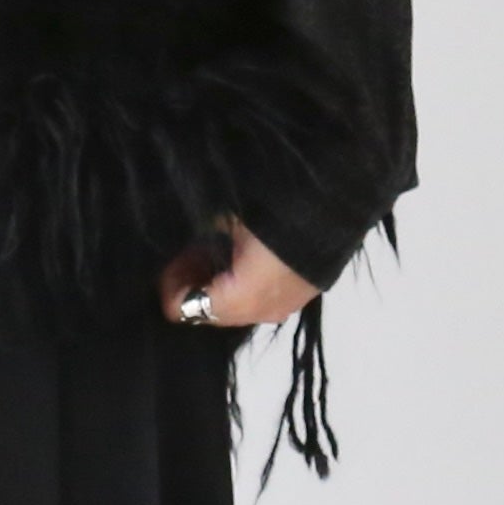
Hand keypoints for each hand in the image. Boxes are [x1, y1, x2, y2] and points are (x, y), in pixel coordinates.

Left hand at [159, 217, 318, 328]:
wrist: (340, 193)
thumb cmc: (276, 203)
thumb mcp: (226, 216)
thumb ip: (197, 240)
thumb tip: (179, 244)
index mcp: (241, 297)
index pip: (186, 308)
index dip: (170, 286)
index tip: (163, 262)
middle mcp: (264, 311)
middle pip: (213, 311)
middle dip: (194, 284)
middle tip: (182, 254)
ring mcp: (287, 305)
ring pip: (237, 305)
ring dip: (218, 282)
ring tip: (209, 247)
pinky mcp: (303, 292)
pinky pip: (261, 296)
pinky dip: (242, 281)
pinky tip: (239, 252)